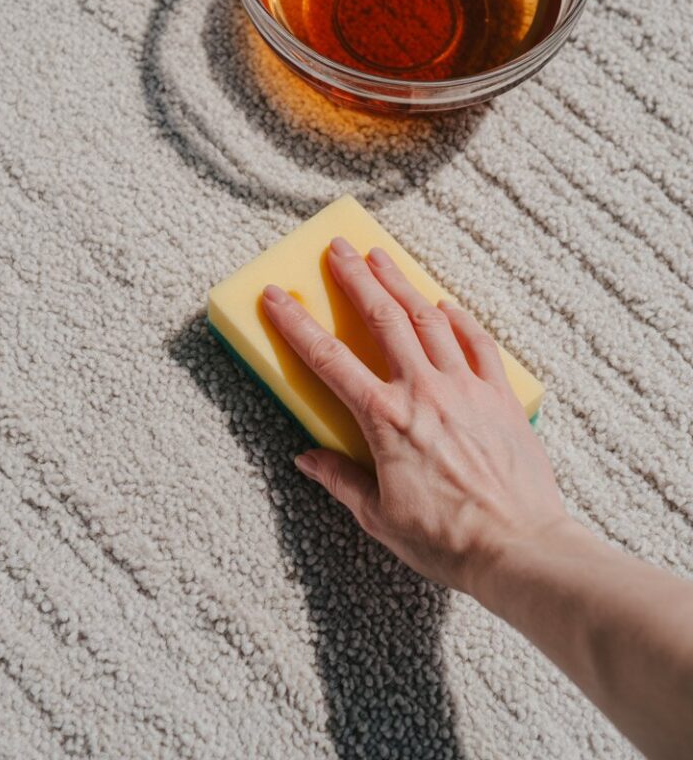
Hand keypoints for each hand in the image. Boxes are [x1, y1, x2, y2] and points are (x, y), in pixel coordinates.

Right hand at [262, 236, 566, 597]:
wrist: (520, 549)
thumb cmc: (448, 542)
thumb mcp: (380, 517)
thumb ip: (341, 480)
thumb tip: (307, 459)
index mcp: (386, 420)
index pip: (329, 359)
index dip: (297, 324)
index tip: (277, 296)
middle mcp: (424, 391)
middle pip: (383, 319)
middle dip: (356, 278)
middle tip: (339, 247)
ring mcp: (465, 388)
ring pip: (428, 319)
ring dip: (401, 284)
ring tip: (382, 257)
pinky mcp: (499, 396)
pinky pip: (478, 343)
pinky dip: (460, 319)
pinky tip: (446, 304)